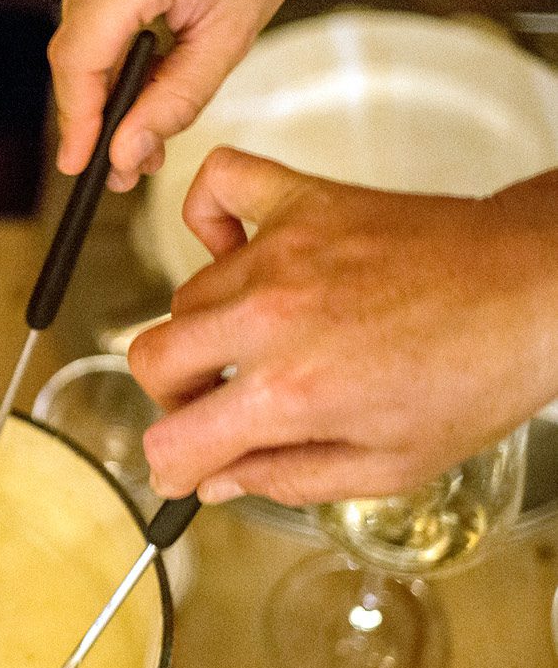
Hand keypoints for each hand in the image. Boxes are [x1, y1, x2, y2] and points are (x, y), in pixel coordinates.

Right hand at [51, 0, 365, 189]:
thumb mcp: (233, 31)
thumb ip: (175, 100)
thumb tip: (127, 151)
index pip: (78, 60)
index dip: (75, 120)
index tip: (80, 164)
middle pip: (69, 52)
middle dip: (94, 111)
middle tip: (128, 156)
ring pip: (72, 32)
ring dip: (100, 77)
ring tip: (141, 108)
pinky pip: (81, 5)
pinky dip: (103, 40)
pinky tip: (136, 55)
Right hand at [128, 148, 557, 505]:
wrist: (535, 290)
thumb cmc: (480, 373)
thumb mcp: (392, 465)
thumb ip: (287, 479)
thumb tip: (220, 481)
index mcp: (290, 393)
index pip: (172, 440)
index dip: (176, 468)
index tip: (189, 468)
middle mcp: (269, 318)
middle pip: (149, 359)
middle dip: (173, 398)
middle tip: (215, 405)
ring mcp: (279, 252)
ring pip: (184, 296)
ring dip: (206, 329)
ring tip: (258, 338)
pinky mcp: (300, 203)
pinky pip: (217, 186)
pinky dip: (207, 216)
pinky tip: (234, 251)